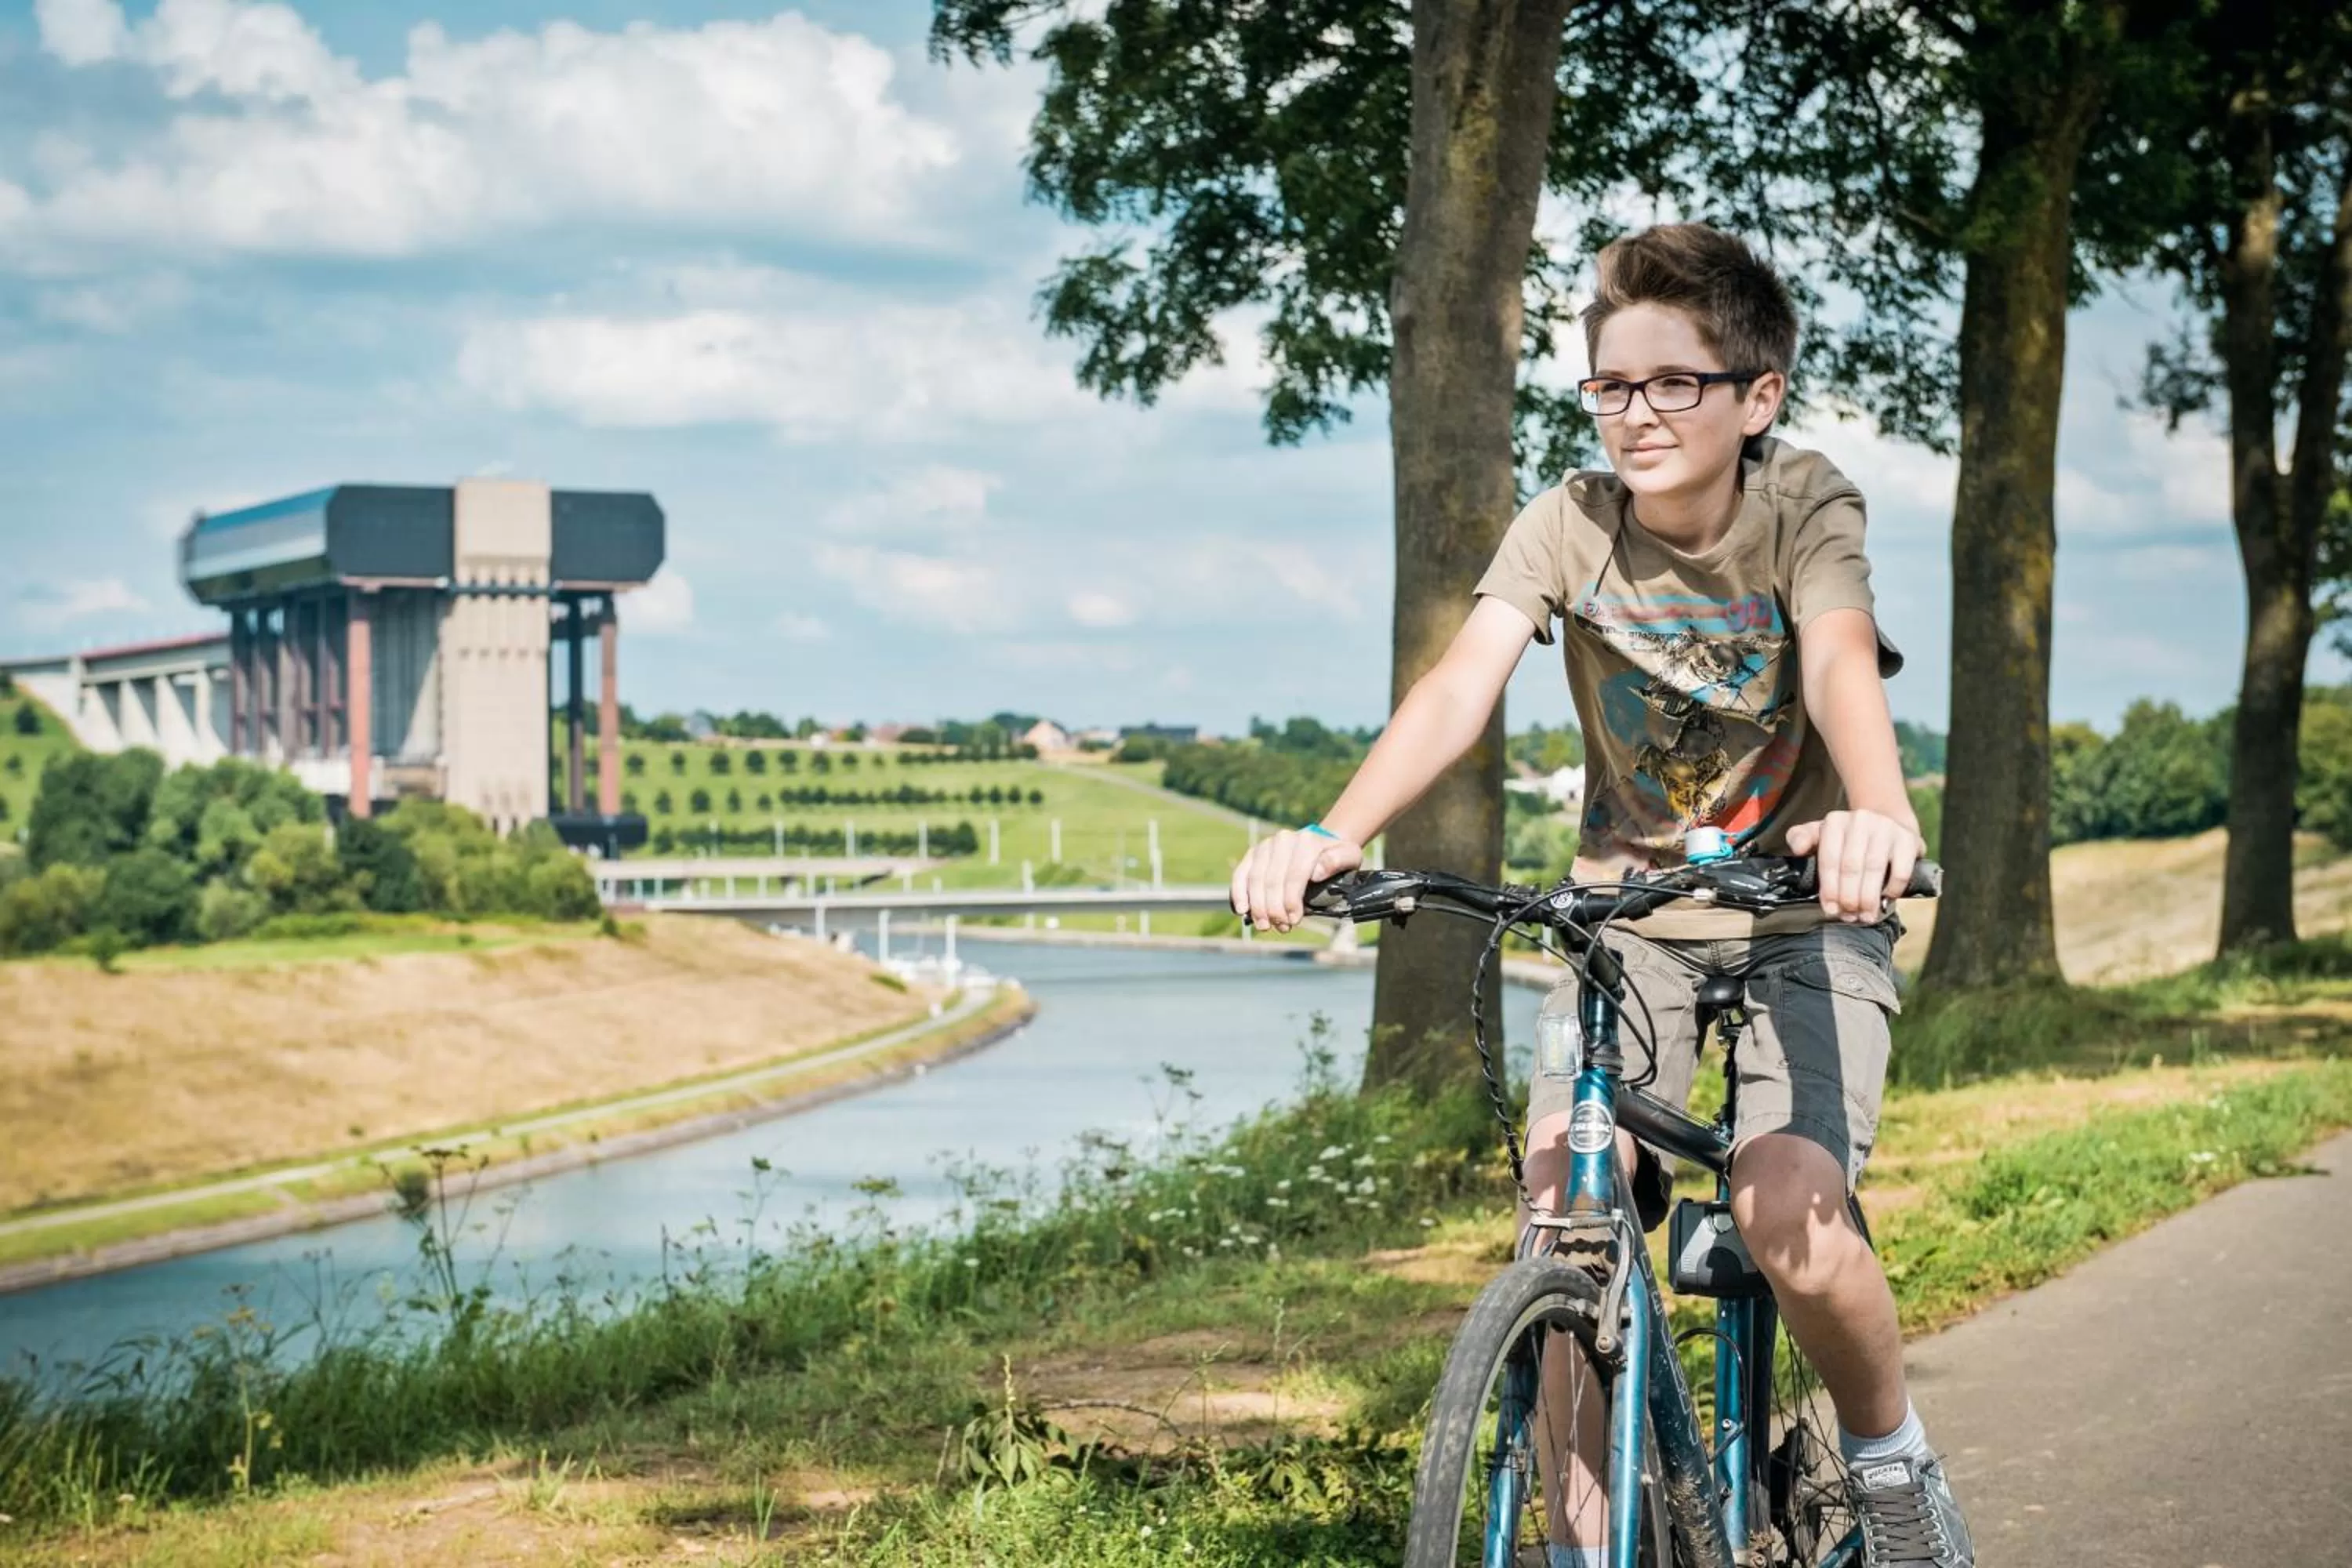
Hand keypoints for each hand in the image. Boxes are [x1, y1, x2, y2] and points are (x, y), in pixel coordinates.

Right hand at [1230, 828, 1363, 932]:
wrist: (1321, 845)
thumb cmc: (1336, 857)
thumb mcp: (1349, 857)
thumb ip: (1339, 861)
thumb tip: (1316, 873)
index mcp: (1306, 841)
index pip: (1294, 875)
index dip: (1291, 901)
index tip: (1294, 920)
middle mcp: (1283, 840)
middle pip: (1272, 880)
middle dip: (1274, 908)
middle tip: (1281, 927)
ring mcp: (1265, 846)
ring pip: (1255, 879)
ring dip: (1258, 907)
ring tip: (1265, 925)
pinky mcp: (1253, 854)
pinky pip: (1241, 874)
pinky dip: (1239, 893)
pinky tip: (1242, 910)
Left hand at [1783, 809, 1920, 922]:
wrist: (1888, 824)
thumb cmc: (1849, 839)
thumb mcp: (1821, 835)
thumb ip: (1802, 839)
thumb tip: (1797, 848)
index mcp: (1835, 821)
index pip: (1829, 859)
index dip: (1829, 889)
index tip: (1831, 909)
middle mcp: (1860, 820)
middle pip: (1851, 866)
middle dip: (1848, 897)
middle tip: (1849, 915)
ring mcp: (1886, 828)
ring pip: (1875, 869)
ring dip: (1868, 898)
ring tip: (1865, 915)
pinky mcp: (1908, 839)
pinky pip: (1900, 870)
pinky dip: (1892, 889)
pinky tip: (1886, 899)